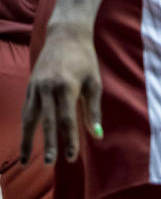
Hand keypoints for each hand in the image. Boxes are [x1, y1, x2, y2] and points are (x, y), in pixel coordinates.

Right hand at [21, 23, 101, 165]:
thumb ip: (93, 110)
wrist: (65, 35)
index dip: (69, 140)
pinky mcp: (30, 85)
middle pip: (47, 121)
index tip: (71, 158)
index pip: (67, 120)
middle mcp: (48, 88)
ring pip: (29, 118)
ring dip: (27, 139)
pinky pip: (26, 109)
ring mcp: (36, 86)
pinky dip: (26, 126)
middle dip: (48, 144)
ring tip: (25, 160)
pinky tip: (26, 139)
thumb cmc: (85, 59)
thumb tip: (97, 135)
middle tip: (50, 163)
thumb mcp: (94, 82)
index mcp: (66, 87)